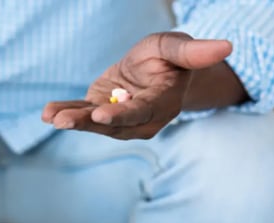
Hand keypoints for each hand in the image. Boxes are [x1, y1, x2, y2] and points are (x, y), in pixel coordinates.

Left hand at [42, 32, 232, 138]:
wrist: (156, 68)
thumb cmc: (169, 56)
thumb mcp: (177, 47)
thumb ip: (194, 51)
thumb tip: (226, 45)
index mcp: (162, 103)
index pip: (140, 112)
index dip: (121, 115)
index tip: (100, 115)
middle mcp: (140, 118)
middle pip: (113, 124)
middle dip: (88, 123)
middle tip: (64, 121)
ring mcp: (119, 118)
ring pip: (95, 123)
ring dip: (72, 120)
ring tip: (52, 117)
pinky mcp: (101, 112)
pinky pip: (82, 114)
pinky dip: (65, 112)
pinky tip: (47, 112)